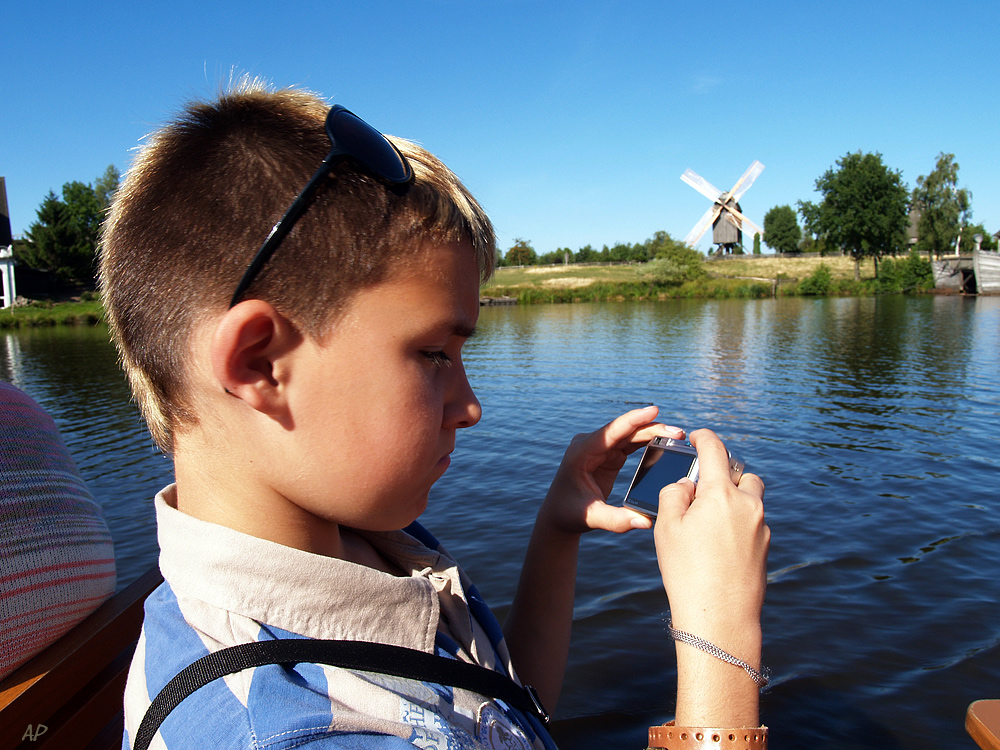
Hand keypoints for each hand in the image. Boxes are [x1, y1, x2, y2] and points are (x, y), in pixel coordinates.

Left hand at [537, 405, 683, 535]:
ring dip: (652, 433)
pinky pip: (630, 443)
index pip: (611, 432)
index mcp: (581, 452)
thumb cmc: (570, 514)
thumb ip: (618, 521)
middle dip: (651, 428)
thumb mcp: (593, 518)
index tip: (654, 410)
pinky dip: (647, 441)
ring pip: (630, 435)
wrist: (559, 515)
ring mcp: (600, 448)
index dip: (633, 420)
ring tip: (677, 435)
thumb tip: (646, 521)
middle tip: (678, 432)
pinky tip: (665, 441)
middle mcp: (590, 444)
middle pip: (624, 431)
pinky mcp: (609, 454)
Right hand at [654, 429, 767, 646]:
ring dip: (733, 497)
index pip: (714, 450)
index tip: (696, 436)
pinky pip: (753, 522)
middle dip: (723, 473)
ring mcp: (761, 527)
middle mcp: (748, 504)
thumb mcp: (666, 527)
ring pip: (751, 498)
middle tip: (701, 487)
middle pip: (741, 473)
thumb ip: (674, 494)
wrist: (720, 618)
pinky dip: (738, 522)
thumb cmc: (687, 571)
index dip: (703, 437)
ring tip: (709, 518)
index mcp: (721, 493)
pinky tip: (717, 545)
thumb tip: (689, 485)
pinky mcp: (766, 547)